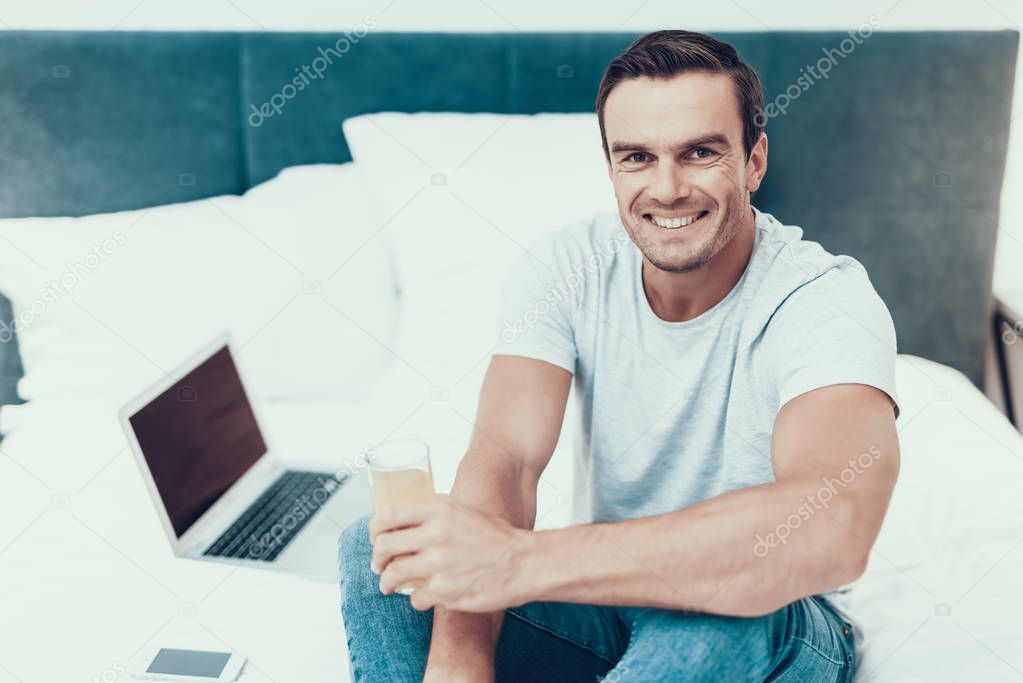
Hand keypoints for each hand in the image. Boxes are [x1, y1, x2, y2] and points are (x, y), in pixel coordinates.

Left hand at [369, 494, 531, 611]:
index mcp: (439, 510)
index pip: (388, 515)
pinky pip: (414, 598)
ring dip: (387, 582)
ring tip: (388, 586)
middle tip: (378, 565)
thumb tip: (407, 522)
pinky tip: (422, 597)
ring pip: (393, 575)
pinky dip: (415, 599)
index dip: (375, 528)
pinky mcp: (444, 591)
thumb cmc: (496, 538)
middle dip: (376, 559)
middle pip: (384, 546)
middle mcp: (436, 534)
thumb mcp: (464, 512)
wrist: (523, 563)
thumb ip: (435, 515)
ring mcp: (438, 564)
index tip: (375, 537)